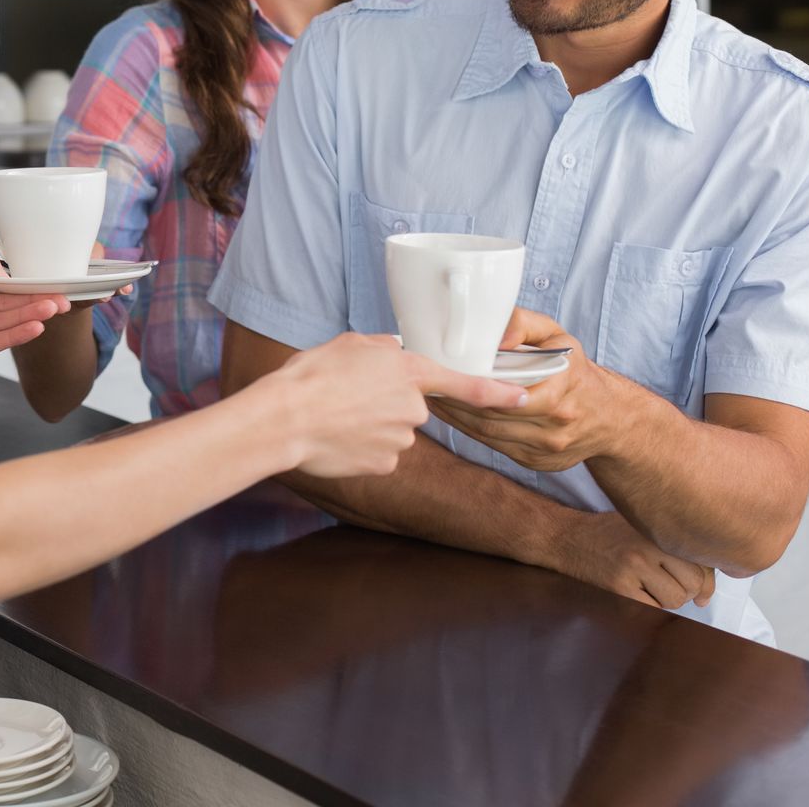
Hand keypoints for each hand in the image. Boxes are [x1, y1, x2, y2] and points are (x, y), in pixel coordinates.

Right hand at [266, 334, 529, 478]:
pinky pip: (379, 453)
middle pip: (410, 405)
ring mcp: (402, 439)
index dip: (498, 391)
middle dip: (386, 402)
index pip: (465, 384)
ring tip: (336, 416)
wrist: (286, 419)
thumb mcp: (348, 344)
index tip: (522, 397)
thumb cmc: (311, 376)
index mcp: (408, 371)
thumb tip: (392, 356)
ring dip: (370, 424)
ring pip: (393, 430)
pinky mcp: (386, 465)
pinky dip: (361, 447)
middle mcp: (413, 407)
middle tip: (347, 395)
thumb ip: (382, 350)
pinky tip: (338, 438)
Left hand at [427, 308, 635, 471]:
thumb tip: (495, 336)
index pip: (504, 394)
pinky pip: (495, 446)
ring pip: (489, 435)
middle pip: (490, 417)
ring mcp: (547, 448)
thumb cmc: (576, 370)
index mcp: (561, 390)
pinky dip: (470, 431)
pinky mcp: (538, 462)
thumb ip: (523, 325)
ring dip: (456, 418)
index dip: (468, 387)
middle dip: (454, 402)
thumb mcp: (557, 336)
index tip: (440, 373)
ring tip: (433, 398)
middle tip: (426, 385)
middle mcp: (556, 424)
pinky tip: (454, 415)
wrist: (610, 417)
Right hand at [549, 509, 716, 609]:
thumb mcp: (642, 526)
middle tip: (670, 587)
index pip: (702, 565)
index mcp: (658, 531)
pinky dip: (652, 607)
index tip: (701, 592)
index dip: (705, 583)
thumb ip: (675, 547)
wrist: (565, 536)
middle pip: (693, 584)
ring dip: (668, 601)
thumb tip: (706, 590)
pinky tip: (639, 595)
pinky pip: (653, 609)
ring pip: (675, 600)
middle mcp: (648, 548)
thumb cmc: (607, 532)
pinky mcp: (618, 587)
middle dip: (688, 592)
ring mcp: (633, 569)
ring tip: (651, 589)